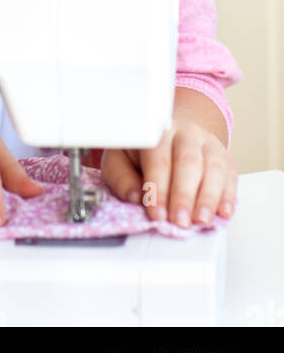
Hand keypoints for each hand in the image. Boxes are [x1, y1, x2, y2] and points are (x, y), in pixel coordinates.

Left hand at [100, 94, 237, 227]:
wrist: (174, 135)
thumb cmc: (144, 152)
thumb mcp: (122, 159)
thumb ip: (122, 178)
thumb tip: (134, 198)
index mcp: (157, 132)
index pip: (158, 158)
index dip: (158, 187)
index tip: (156, 213)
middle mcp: (186, 134)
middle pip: (188, 162)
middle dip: (183, 195)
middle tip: (179, 220)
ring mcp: (208, 145)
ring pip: (213, 168)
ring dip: (207, 197)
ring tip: (200, 220)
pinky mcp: (225, 159)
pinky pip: (230, 176)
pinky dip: (228, 196)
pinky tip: (223, 212)